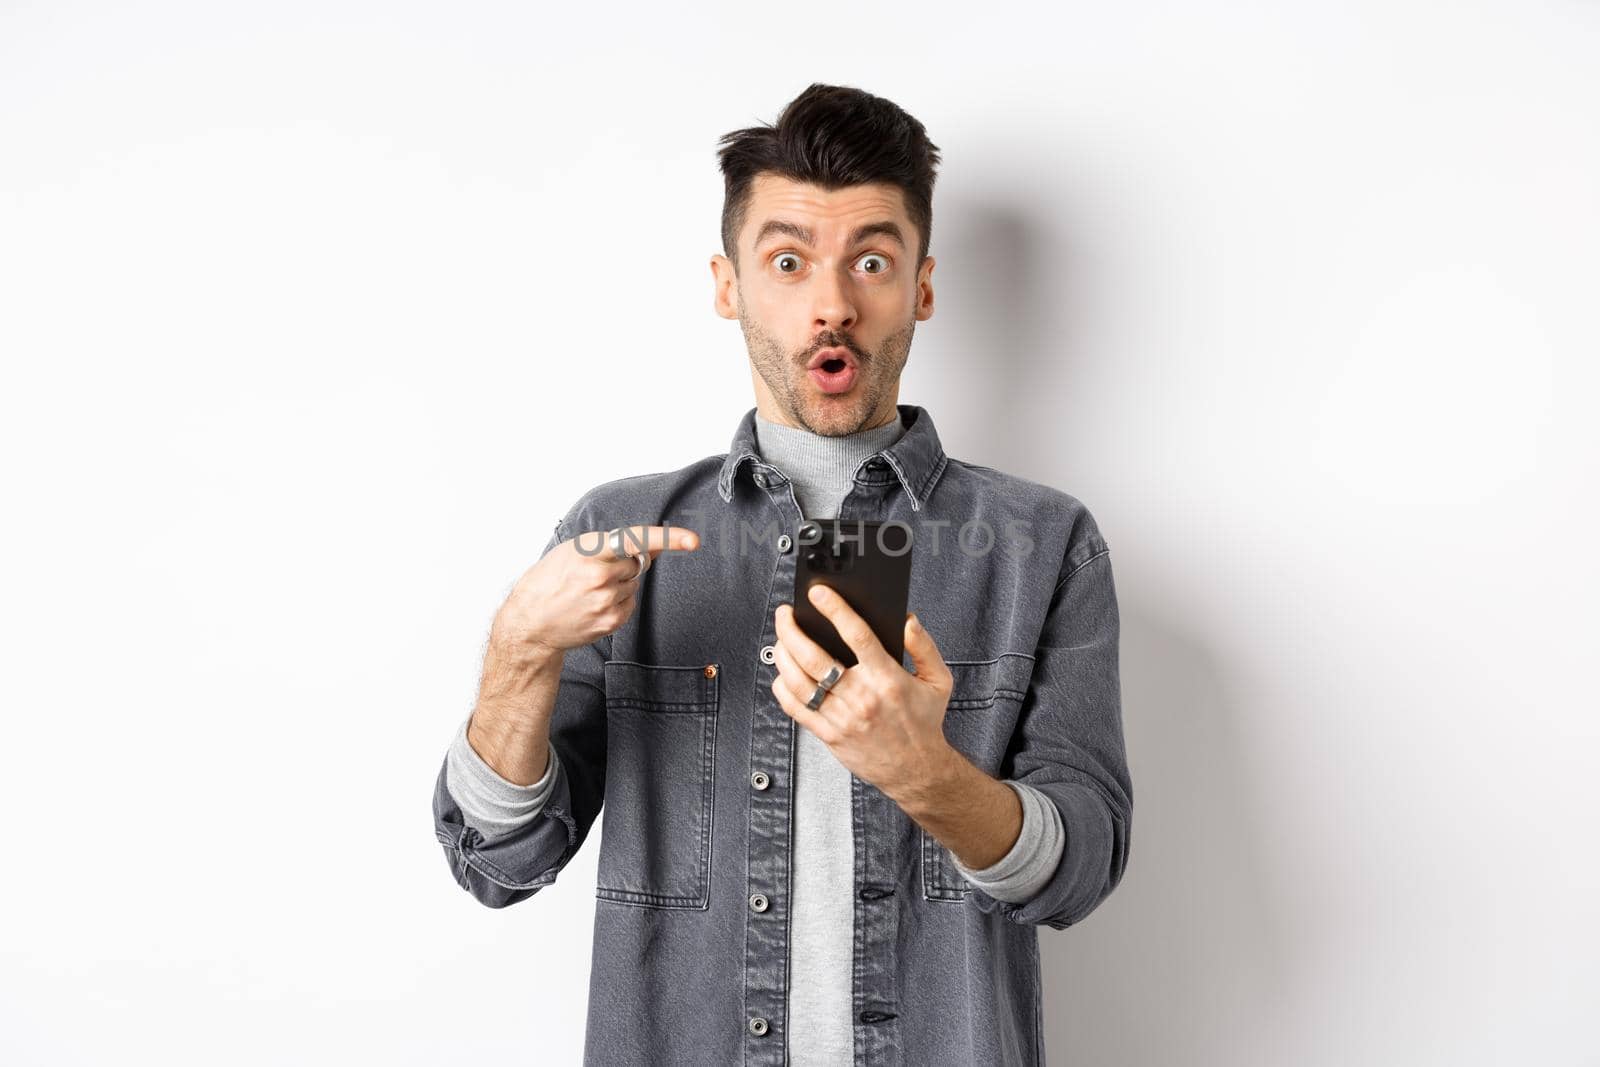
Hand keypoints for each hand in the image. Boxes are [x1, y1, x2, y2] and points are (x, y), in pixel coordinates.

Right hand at [491, 524, 699, 662]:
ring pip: (634, 584)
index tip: (692, 539)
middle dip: (624, 564)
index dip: (668, 539)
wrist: (530, 623)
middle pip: (637, 563)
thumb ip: (617, 546)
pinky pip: (630, 603)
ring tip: (588, 592)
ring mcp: (606, 601)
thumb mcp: (576, 551)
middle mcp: (600, 576)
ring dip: (619, 584)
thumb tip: (655, 547)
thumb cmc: (549, 581)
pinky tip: (593, 605)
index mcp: (589, 551)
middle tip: (594, 573)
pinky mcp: (611, 621)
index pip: (635, 540)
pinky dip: (618, 602)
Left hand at [769, 584, 955, 799]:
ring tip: (780, 640)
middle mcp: (861, 697)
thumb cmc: (924, 724)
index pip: (856, 635)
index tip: (819, 593)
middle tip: (785, 614)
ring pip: (799, 681)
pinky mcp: (829, 735)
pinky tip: (782, 673)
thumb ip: (924, 646)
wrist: (916, 770)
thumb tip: (907, 620)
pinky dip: (783, 687)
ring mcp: (841, 717)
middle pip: (814, 657)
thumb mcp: (938, 680)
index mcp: (887, 679)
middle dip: (792, 629)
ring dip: (783, 655)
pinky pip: (796, 708)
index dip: (834, 609)